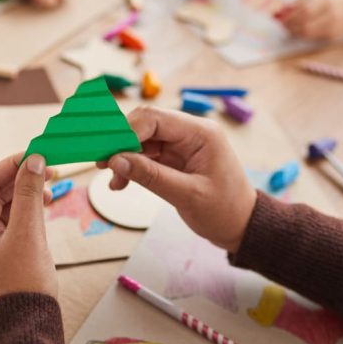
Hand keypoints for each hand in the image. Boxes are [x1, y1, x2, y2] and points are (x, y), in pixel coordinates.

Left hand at [0, 154, 55, 316]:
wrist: (23, 333)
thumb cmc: (21, 288)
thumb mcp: (28, 234)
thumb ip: (29, 194)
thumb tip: (32, 161)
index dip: (11, 166)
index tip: (35, 155)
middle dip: (20, 182)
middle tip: (48, 172)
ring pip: (1, 215)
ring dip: (24, 201)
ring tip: (49, 194)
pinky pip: (6, 233)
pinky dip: (24, 221)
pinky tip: (41, 217)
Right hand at [98, 107, 255, 252]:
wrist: (241, 225)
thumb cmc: (224, 211)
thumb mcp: (187, 195)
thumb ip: (151, 176)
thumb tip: (116, 160)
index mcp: (201, 133)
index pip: (154, 118)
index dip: (126, 132)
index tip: (107, 153)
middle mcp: (190, 132)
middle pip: (144, 125)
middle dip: (121, 143)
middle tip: (101, 163)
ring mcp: (181, 145)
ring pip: (141, 141)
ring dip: (123, 158)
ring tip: (112, 180)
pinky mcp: (175, 158)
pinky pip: (146, 156)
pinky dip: (131, 167)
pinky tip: (120, 184)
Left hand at [275, 0, 342, 40]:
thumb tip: (287, 9)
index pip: (302, 9)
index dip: (290, 16)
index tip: (283, 19)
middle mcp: (329, 10)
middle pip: (304, 21)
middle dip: (291, 26)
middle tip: (284, 27)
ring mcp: (332, 24)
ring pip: (308, 32)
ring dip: (296, 33)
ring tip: (291, 30)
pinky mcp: (334, 34)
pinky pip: (314, 37)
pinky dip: (305, 36)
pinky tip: (301, 33)